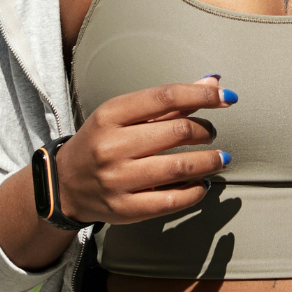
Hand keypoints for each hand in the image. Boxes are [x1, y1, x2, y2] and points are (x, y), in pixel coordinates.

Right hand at [56, 76, 237, 225]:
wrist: (65, 184)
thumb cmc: (101, 142)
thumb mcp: (123, 115)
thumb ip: (168, 102)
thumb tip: (213, 82)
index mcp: (110, 114)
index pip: (165, 96)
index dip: (202, 95)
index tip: (227, 97)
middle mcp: (112, 146)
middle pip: (178, 131)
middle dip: (206, 131)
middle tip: (211, 133)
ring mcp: (118, 180)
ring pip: (180, 167)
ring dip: (209, 161)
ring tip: (220, 158)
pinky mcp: (125, 209)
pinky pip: (172, 200)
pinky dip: (196, 191)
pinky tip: (203, 184)